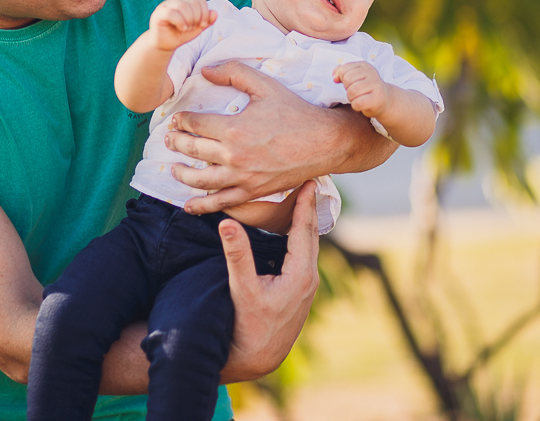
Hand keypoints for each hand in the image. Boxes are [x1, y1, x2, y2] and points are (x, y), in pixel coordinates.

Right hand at [150, 0, 216, 51]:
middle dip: (196, 17)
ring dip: (188, 19)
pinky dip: (180, 22)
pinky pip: (171, 12)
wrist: (165, 45)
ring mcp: (166, 5)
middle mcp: (176, 0)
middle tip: (192, 28)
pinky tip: (182, 29)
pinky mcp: (159, 13)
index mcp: (186, 2)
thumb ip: (207, 21)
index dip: (205, 13)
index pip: (200, 1)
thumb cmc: (180, 35)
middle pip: (192, 2)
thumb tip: (215, 13)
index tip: (203, 25)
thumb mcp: (197, 29)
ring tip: (187, 29)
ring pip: (182, 5)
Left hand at [167, 61, 341, 212]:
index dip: (181, 121)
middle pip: (192, 150)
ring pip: (200, 180)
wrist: (324, 142)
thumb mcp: (264, 85)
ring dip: (181, 174)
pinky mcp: (252, 192)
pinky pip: (221, 202)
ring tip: (173, 168)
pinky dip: (201, 206)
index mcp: (233, 128)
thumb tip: (204, 71)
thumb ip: (233, 73)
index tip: (177, 119)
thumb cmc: (295, 112)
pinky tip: (188, 206)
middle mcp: (234, 156)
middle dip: (176, 143)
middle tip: (168, 139)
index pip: (195, 125)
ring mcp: (242, 177)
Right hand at [219, 182, 319, 381]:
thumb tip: (227, 222)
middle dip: (309, 207)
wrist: (258, 358)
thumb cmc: (248, 326)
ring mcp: (307, 286)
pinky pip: (305, 256)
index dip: (306, 203)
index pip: (304, 229)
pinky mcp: (300, 292)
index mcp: (300, 273)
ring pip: (309, 246)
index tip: (310, 181)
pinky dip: (301, 238)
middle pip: (312, 234)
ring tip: (305, 200)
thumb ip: (237, 254)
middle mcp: (309, 278)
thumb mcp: (241, 288)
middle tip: (310, 182)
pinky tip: (294, 231)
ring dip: (306, 222)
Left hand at [332, 61, 389, 118]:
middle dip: (347, 88)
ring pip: (351, 91)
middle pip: (347, 80)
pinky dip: (356, 106)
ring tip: (359, 97)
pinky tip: (362, 104)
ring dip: (351, 98)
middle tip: (355, 92)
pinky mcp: (377, 99)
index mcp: (364, 65)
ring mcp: (376, 86)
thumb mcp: (354, 76)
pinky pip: (357, 103)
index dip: (342, 78)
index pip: (344, 69)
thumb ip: (342, 72)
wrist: (385, 100)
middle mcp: (371, 73)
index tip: (350, 83)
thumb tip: (335, 77)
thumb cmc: (365, 88)